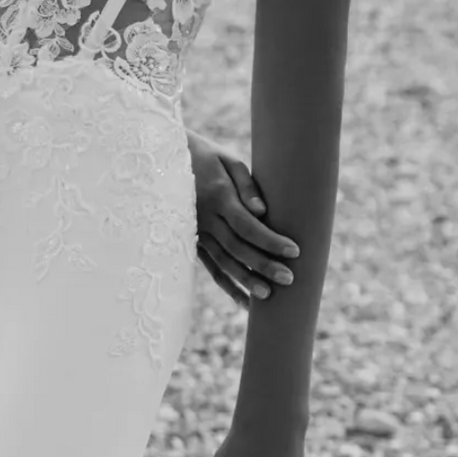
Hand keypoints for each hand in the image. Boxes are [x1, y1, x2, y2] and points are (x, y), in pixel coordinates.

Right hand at [189, 132, 298, 307]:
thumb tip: (262, 212)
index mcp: (218, 196)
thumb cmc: (203, 155)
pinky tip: (243, 301)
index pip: (247, 225)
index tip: (294, 250)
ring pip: (224, 262)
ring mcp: (196, 233)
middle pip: (238, 248)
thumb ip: (246, 185)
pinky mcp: (192, 242)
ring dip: (245, 281)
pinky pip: (210, 267)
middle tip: (289, 279)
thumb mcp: (226, 160)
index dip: (270, 240)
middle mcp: (205, 218)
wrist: (162, 158)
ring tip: (268, 296)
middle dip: (264, 265)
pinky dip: (227, 285)